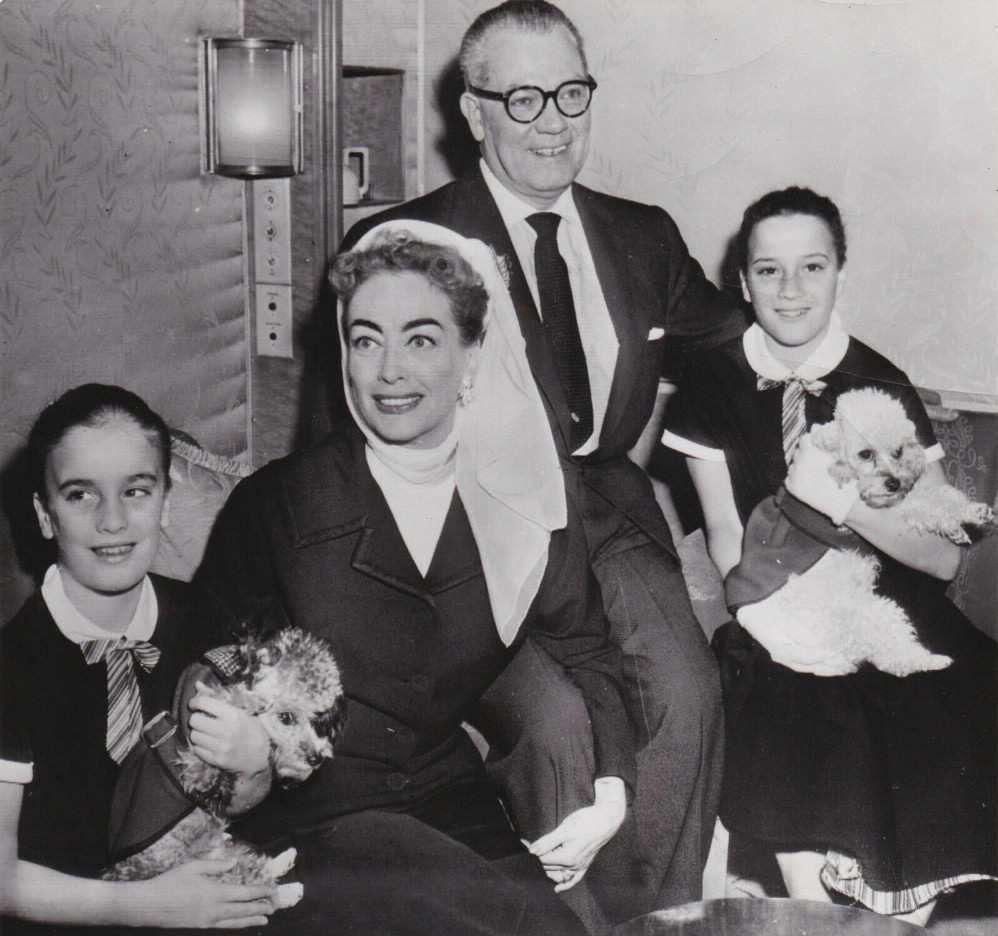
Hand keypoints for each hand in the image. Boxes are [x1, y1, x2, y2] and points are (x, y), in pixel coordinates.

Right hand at [129, 857, 276, 928]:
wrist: (149, 905)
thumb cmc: (171, 882)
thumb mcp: (194, 867)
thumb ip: (216, 865)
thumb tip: (235, 862)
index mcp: (215, 892)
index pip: (244, 893)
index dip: (260, 892)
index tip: (271, 890)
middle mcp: (214, 909)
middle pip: (243, 910)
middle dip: (260, 908)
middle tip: (274, 906)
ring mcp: (207, 921)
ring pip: (235, 922)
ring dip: (251, 919)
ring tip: (264, 919)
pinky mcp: (199, 927)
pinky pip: (223, 927)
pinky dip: (235, 925)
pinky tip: (240, 924)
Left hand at [188, 683, 270, 775]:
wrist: (263, 754)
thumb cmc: (252, 728)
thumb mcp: (239, 710)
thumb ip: (216, 697)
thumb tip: (197, 685)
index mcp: (233, 715)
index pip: (203, 703)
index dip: (195, 702)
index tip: (195, 704)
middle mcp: (226, 731)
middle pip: (194, 720)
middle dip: (196, 718)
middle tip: (203, 720)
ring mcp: (221, 747)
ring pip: (194, 736)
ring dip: (198, 733)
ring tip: (207, 733)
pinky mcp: (217, 760)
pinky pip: (197, 750)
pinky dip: (200, 746)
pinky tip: (210, 744)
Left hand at [526, 781, 625, 891]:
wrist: (606, 820)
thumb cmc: (586, 822)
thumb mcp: (565, 829)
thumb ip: (548, 841)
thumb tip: (531, 851)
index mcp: (567, 858)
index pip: (542, 860)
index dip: (531, 851)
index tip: (522, 843)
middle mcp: (573, 866)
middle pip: (548, 867)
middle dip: (536, 858)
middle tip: (525, 846)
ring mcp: (579, 867)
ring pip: (558, 874)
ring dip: (546, 869)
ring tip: (535, 862)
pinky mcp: (585, 865)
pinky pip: (574, 879)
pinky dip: (566, 884)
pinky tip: (558, 889)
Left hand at [785, 436, 858, 524]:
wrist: (845, 502)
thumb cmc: (847, 476)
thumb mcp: (839, 454)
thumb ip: (825, 439)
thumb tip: (815, 426)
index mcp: (810, 452)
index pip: (804, 439)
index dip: (811, 441)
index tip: (817, 445)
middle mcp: (799, 463)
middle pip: (798, 452)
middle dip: (806, 453)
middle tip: (816, 460)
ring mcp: (794, 476)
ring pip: (793, 464)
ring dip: (800, 465)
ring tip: (813, 471)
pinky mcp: (793, 488)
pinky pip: (790, 477)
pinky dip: (796, 477)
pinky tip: (808, 480)